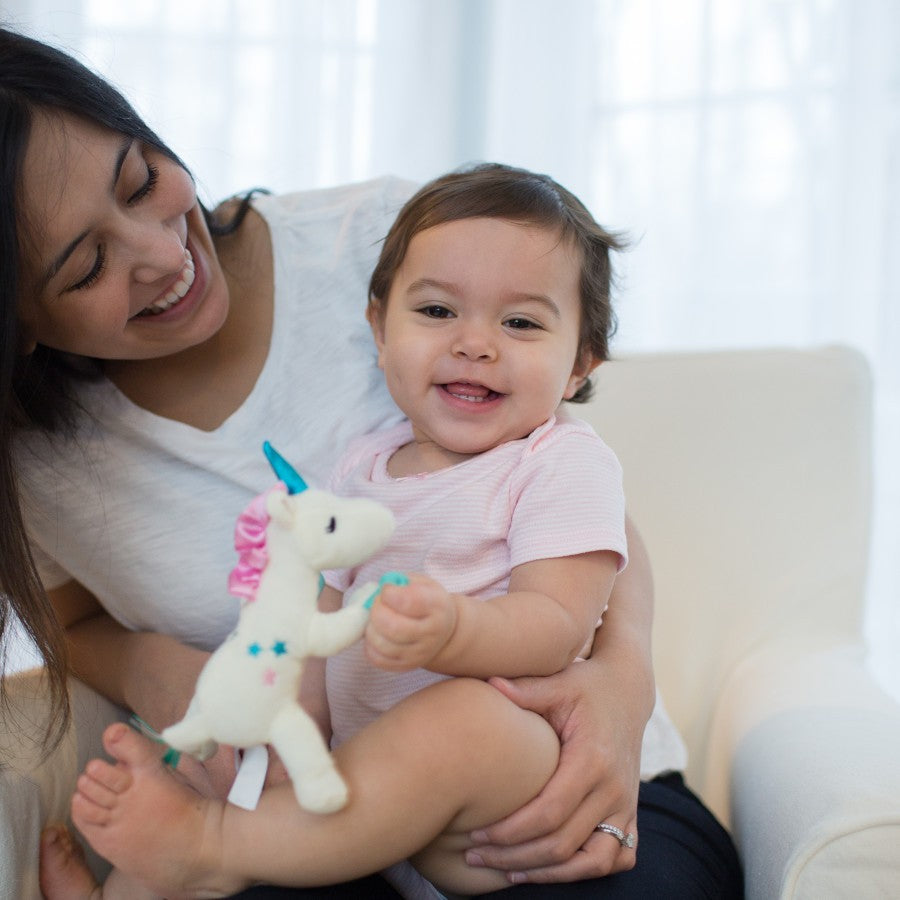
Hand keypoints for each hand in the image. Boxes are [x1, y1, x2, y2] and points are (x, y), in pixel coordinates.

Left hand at [365, 574, 456, 670]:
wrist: (444, 632)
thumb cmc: (428, 602)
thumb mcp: (423, 584)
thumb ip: (402, 581)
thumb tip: (380, 588)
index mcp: (438, 607)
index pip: (409, 601)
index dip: (389, 593)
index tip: (386, 589)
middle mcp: (432, 634)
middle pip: (393, 627)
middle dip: (376, 611)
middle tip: (377, 603)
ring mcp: (419, 654)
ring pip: (382, 645)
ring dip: (371, 627)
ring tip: (376, 618)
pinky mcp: (405, 666)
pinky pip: (377, 658)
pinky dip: (370, 644)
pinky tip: (377, 633)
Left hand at [465, 659, 643, 883]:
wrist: (628, 689)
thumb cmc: (586, 685)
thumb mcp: (559, 682)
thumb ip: (525, 688)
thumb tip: (489, 681)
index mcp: (592, 760)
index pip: (549, 812)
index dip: (511, 831)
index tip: (476, 835)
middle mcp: (614, 788)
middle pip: (563, 844)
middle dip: (516, 856)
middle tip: (475, 855)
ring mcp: (626, 804)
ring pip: (593, 862)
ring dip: (549, 874)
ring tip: (507, 869)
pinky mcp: (631, 812)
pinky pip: (616, 858)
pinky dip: (585, 871)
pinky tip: (550, 868)